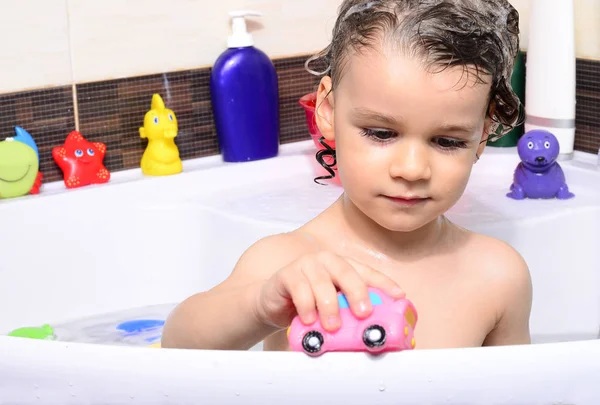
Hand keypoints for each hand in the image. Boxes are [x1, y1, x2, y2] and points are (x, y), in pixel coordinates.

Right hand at [254, 251, 404, 331]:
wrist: (271, 303)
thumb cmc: (307, 306)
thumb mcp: (331, 308)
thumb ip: (348, 312)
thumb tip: (374, 332)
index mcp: (342, 267)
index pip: (367, 272)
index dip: (384, 283)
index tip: (399, 296)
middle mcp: (326, 261)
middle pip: (347, 272)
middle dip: (358, 293)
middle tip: (364, 313)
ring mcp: (306, 265)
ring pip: (322, 282)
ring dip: (329, 306)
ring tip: (333, 326)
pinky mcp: (287, 274)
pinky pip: (299, 289)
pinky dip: (306, 306)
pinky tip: (309, 320)